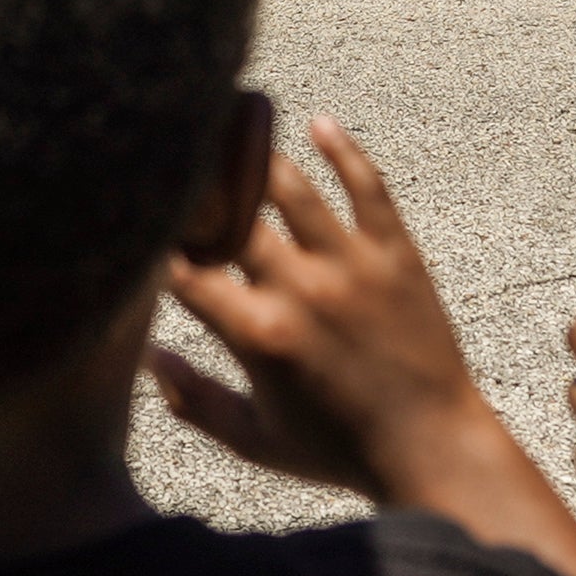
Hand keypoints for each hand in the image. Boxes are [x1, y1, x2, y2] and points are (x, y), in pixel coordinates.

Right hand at [153, 117, 506, 502]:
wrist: (431, 448)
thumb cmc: (338, 452)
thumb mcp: (254, 441)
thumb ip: (193, 401)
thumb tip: (148, 358)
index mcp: (257, 334)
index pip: (185, 271)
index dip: (156, 248)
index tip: (144, 232)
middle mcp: (299, 289)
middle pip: (230, 216)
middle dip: (198, 192)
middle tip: (181, 168)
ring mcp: (351, 265)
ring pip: (292, 187)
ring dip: (258, 159)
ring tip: (235, 135)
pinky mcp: (396, 253)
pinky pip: (367, 185)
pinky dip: (343, 150)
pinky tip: (319, 124)